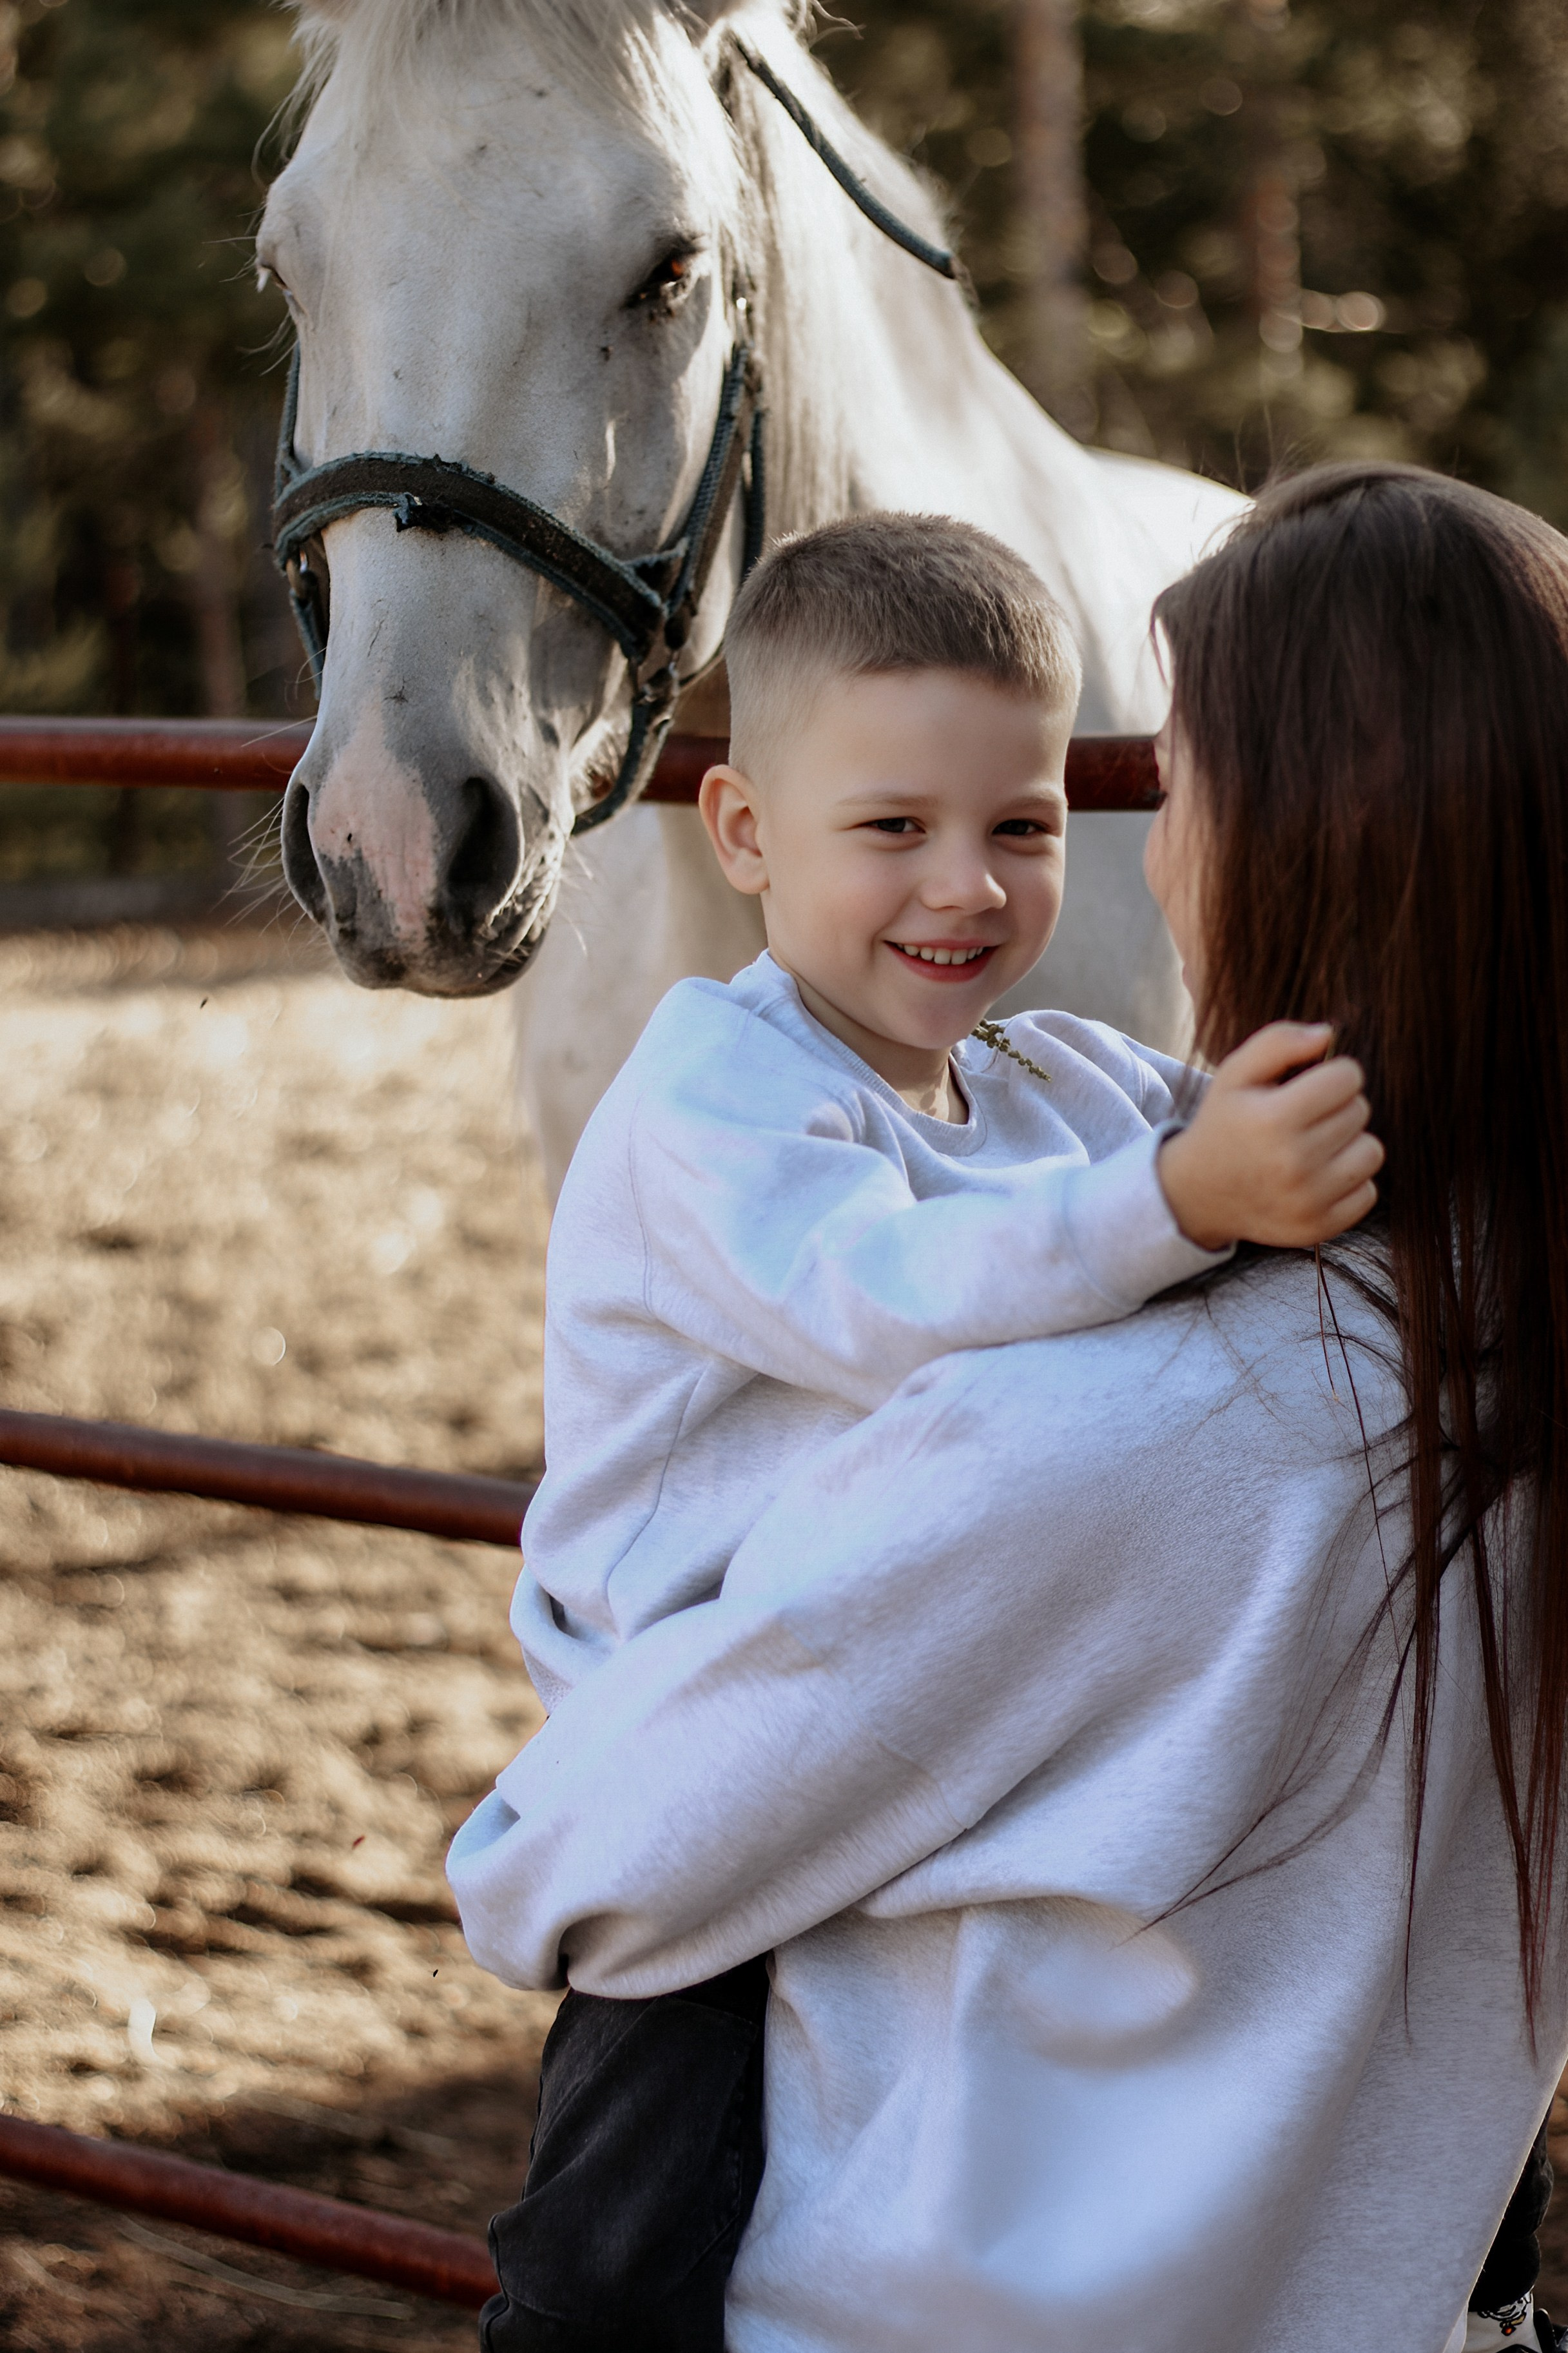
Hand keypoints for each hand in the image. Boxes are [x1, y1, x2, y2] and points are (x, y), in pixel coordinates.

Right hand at [1157, 1022, 1383, 1252]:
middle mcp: (1293, 1163)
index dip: (1333, 1073)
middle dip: (1337, 1106)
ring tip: (1315, 1145)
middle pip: (1359, 1111)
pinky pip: (1368, 1191)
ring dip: (1349, 1143)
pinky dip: (1349, 1181)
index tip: (1311, 1084)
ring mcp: (1308, 1201)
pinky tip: (1318, 1176)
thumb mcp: (1234, 1073)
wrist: (1198, 1193)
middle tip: (1304, 1116)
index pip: (1348, 1078)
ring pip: (1372, 1151)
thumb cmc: (1225, 1123)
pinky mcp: (1320, 1227)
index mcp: (1272, 1119)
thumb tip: (1328, 1035)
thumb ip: (1278, 1042)